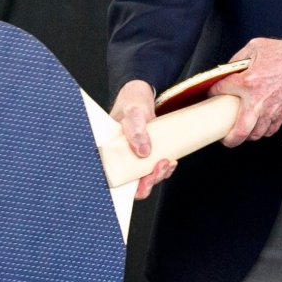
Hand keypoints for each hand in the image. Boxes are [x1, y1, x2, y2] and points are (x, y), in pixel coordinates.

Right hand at [110, 80, 176, 199]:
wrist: (141, 95)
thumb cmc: (131, 103)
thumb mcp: (133, 113)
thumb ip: (136, 130)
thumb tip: (143, 151)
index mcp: (111, 152)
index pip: (116, 180)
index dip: (130, 186)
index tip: (143, 180)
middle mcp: (122, 158)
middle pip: (134, 184)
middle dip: (149, 181)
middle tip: (161, 165)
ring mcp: (135, 157)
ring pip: (147, 177)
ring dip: (159, 174)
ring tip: (167, 161)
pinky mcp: (148, 154)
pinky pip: (156, 168)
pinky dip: (165, 168)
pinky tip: (171, 160)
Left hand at [211, 32, 281, 145]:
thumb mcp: (256, 46)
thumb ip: (238, 59)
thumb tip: (228, 69)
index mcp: (248, 82)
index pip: (220, 91)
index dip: (212, 92)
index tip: (211, 94)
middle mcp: (258, 100)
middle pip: (240, 131)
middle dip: (229, 139)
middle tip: (224, 136)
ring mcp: (272, 110)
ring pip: (256, 134)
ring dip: (247, 135)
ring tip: (240, 131)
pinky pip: (270, 131)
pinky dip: (262, 131)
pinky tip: (258, 125)